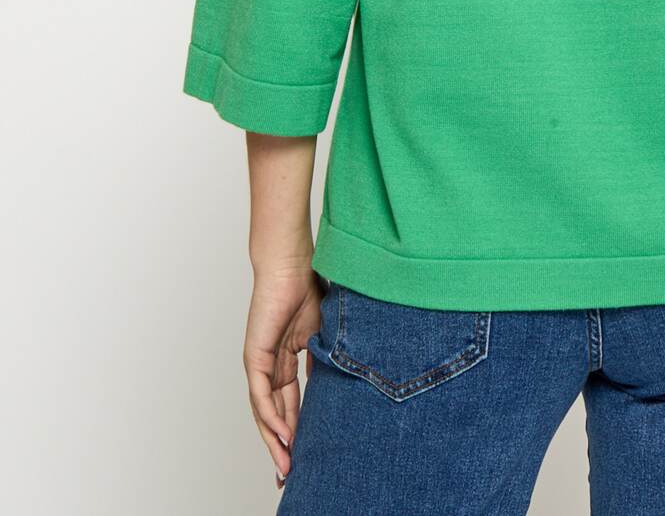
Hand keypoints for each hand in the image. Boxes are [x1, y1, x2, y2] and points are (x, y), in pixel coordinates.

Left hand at [244, 264, 323, 488]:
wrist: (292, 264)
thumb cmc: (308, 287)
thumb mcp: (324, 334)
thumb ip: (325, 362)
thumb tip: (336, 390)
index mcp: (286, 361)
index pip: (291, 404)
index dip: (298, 430)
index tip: (307, 455)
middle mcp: (270, 366)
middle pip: (276, 415)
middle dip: (283, 446)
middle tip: (291, 475)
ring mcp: (260, 363)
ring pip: (265, 412)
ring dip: (275, 440)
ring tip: (287, 466)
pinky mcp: (254, 357)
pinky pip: (261, 395)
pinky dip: (271, 417)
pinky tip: (283, 436)